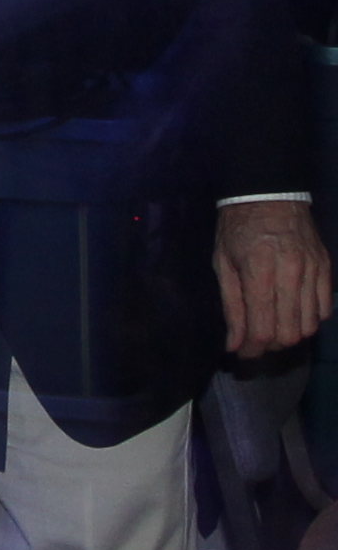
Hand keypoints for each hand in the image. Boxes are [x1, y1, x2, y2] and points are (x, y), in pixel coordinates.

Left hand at [215, 199, 332, 358]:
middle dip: (271, 345)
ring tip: (273, 327)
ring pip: (310, 325)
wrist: (269, 195)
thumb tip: (234, 344)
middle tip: (256, 341)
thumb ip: (231, 306)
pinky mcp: (326, 269)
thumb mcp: (222, 263)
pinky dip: (309, 319)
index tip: (242, 354)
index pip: (263, 326)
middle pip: (290, 332)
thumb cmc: (237, 228)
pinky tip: (292, 312)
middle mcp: (292, 273)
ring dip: (290, 335)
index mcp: (259, 270)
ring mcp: (314, 271)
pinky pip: (325, 309)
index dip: (253, 349)